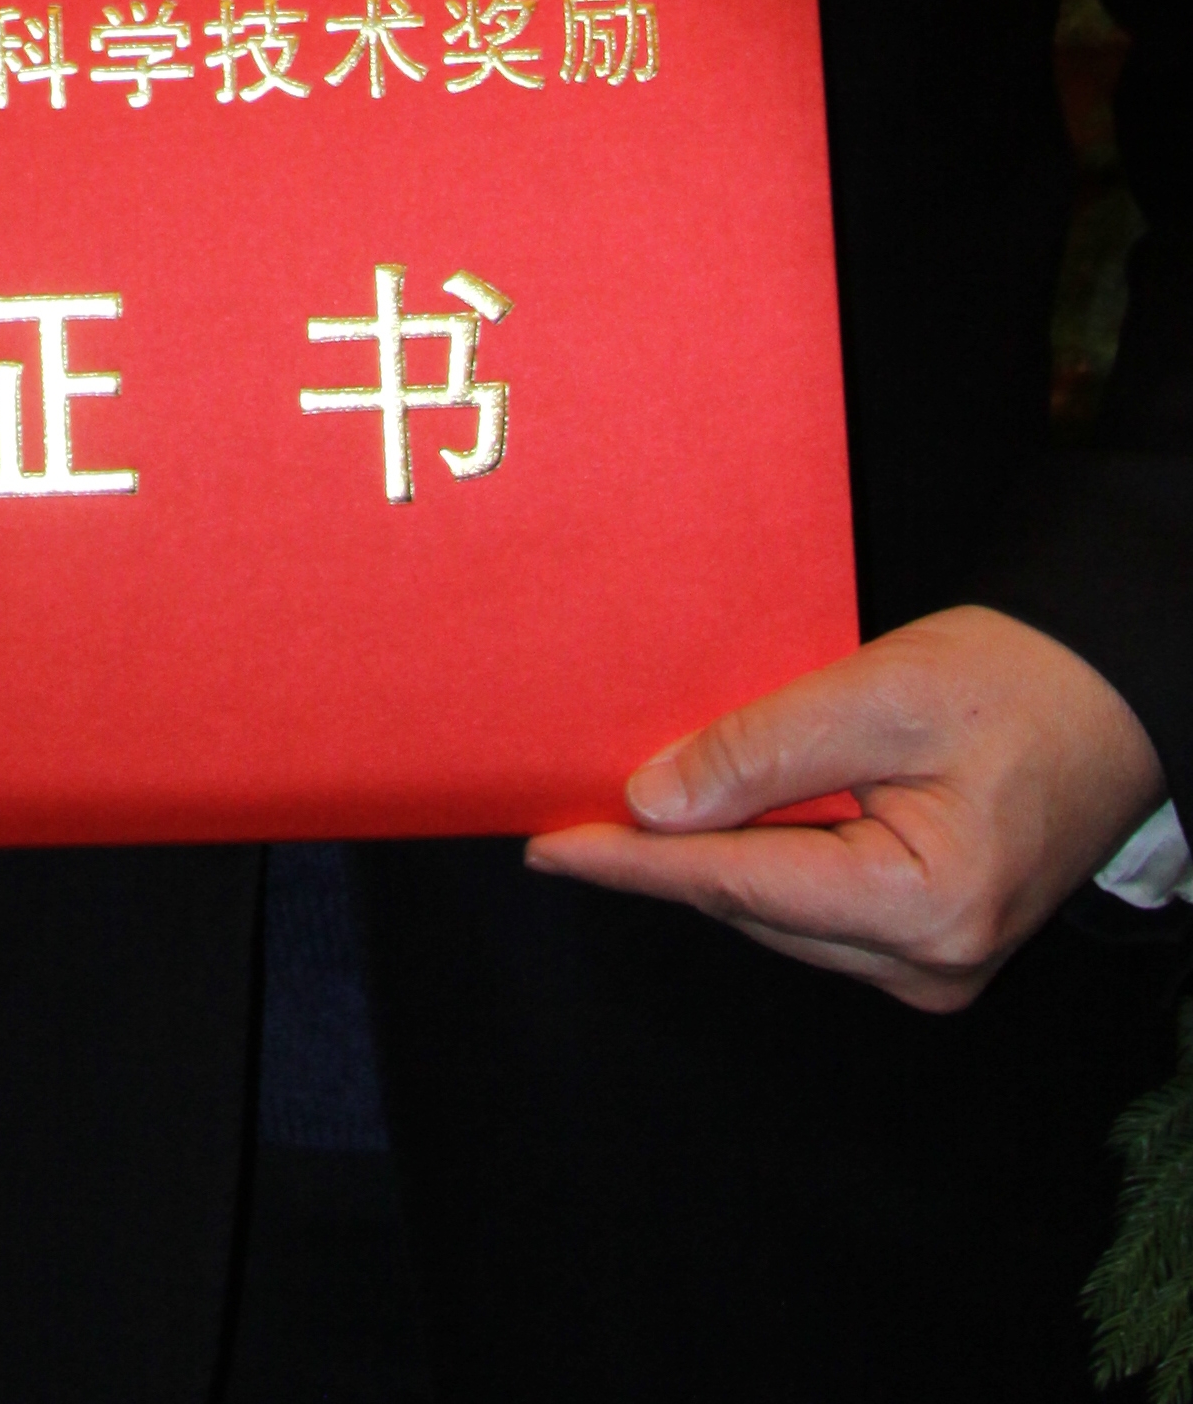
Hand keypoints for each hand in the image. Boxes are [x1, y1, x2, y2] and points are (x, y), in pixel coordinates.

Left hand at [526, 604, 1162, 1013]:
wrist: (1109, 701)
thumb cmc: (1014, 684)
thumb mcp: (880, 694)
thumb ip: (763, 750)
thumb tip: (651, 802)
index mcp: (925, 907)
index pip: (737, 884)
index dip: (633, 862)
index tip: (546, 845)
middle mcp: (929, 966)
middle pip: (752, 907)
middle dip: (664, 856)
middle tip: (575, 801)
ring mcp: (934, 971)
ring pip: (777, 915)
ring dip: (712, 858)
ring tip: (639, 800)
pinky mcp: (931, 951)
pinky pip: (814, 911)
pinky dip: (765, 863)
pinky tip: (725, 813)